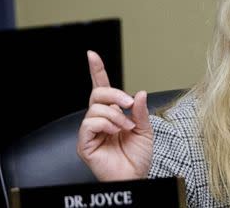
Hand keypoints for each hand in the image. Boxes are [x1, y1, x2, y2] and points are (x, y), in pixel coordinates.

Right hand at [77, 50, 152, 180]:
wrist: (135, 176)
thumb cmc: (138, 156)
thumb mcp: (145, 129)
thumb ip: (141, 111)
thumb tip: (140, 93)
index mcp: (113, 114)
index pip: (101, 88)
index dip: (96, 71)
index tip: (92, 55)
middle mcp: (99, 120)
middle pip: (98, 93)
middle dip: (115, 94)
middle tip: (129, 104)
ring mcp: (90, 131)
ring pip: (96, 109)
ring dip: (115, 115)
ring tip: (126, 128)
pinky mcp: (84, 143)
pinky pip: (90, 124)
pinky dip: (105, 124)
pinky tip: (114, 132)